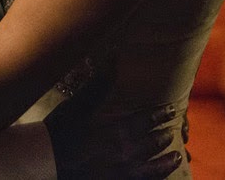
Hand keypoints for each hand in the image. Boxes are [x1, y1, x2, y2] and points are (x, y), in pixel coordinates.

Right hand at [45, 69, 183, 178]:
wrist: (47, 162)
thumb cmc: (61, 132)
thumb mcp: (79, 105)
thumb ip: (99, 84)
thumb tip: (112, 58)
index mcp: (118, 130)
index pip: (147, 120)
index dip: (160, 115)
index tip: (171, 110)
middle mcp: (126, 152)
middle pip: (153, 143)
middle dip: (165, 135)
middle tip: (172, 131)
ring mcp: (124, 172)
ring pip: (154, 167)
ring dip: (166, 160)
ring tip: (177, 155)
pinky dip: (156, 176)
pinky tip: (160, 176)